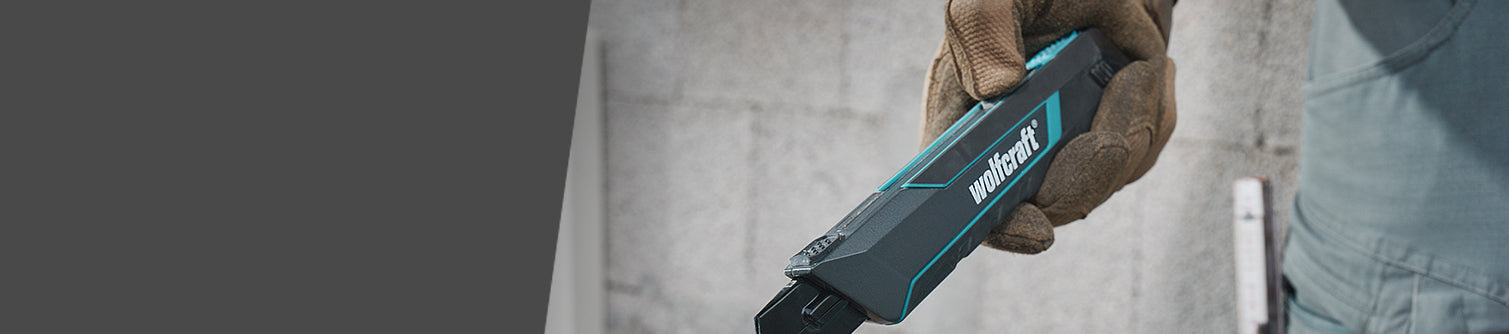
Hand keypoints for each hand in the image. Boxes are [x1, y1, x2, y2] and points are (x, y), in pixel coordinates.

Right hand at [920, 0, 1177, 253]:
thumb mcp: (990, 1)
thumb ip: (982, 32)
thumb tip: (999, 87)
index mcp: (966, 127)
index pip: (972, 201)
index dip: (1001, 228)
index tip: (1034, 227)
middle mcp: (1013, 148)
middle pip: (1051, 204)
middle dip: (1084, 176)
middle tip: (1101, 138)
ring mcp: (1063, 151)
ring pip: (1106, 179)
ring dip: (1126, 126)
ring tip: (1127, 69)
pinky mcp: (1109, 142)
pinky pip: (1140, 153)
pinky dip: (1149, 112)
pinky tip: (1137, 71)